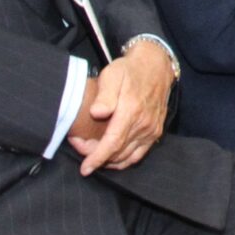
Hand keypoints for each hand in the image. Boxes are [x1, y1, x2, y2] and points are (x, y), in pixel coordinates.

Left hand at [69, 46, 174, 174]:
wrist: (156, 66)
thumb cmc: (130, 70)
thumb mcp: (113, 74)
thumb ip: (105, 95)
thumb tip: (97, 113)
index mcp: (132, 111)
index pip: (112, 143)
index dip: (97, 158)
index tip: (84, 168)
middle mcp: (144, 124)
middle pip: (117, 153)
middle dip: (96, 157)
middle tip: (79, 147)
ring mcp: (151, 130)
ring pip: (127, 157)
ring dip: (109, 160)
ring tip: (92, 152)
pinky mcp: (155, 132)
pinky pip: (139, 155)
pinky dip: (124, 161)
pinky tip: (111, 158)